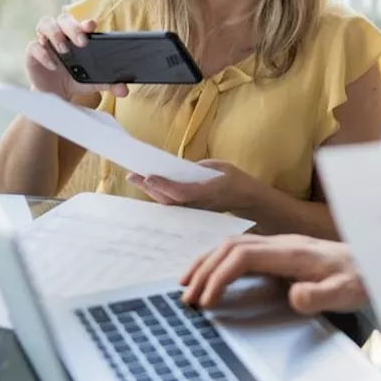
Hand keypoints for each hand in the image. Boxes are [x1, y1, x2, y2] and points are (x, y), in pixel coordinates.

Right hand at [26, 14, 127, 100]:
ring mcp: (45, 42)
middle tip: (81, 41)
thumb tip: (124, 90)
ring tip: (63, 48)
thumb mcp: (92, 82)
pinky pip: (34, 46)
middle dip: (73, 27)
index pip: (82, 24)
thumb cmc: (74, 80)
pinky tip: (52, 65)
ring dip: (55, 33)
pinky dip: (43, 54)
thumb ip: (108, 84)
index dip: (86, 23)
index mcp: (78, 36)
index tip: (92, 26)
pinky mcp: (32, 53)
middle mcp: (61, 34)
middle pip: (64, 19)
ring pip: (45, 23)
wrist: (54, 95)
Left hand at [127, 161, 262, 215]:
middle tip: (133, 175)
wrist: (246, 199)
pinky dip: (159, 196)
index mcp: (209, 192)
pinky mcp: (191, 213)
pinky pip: (172, 205)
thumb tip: (176, 169)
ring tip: (136, 178)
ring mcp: (194, 211)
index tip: (149, 176)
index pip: (182, 192)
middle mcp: (199, 205)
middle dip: (150, 187)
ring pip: (168, 204)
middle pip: (169, 200)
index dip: (164, 186)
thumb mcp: (218, 167)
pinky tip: (149, 188)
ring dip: (151, 192)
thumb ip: (197, 169)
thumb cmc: (233, 179)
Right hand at [179, 234, 366, 313]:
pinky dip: (220, 261)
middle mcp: (283, 243)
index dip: (221, 276)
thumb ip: (321, 296)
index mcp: (293, 252)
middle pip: (231, 247)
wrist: (373, 264)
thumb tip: (295, 296)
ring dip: (208, 262)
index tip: (207, 301)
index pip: (244, 256)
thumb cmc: (359, 280)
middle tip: (187, 298)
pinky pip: (242, 251)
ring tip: (187, 285)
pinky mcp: (280, 251)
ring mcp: (281, 244)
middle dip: (205, 270)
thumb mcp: (346, 293)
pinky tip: (212, 277)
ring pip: (233, 245)